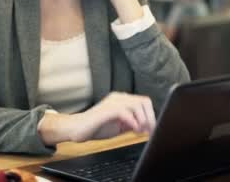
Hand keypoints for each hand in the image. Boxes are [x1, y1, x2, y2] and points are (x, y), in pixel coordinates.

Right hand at [38, 92, 155, 144]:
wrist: (76, 129)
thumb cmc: (96, 127)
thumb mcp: (119, 126)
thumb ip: (132, 123)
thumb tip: (147, 126)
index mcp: (122, 100)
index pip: (143, 101)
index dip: (151, 115)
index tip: (152, 128)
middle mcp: (118, 98)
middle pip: (143, 101)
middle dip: (149, 117)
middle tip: (149, 131)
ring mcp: (112, 102)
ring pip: (136, 105)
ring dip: (142, 120)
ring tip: (140, 131)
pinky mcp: (107, 110)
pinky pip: (125, 112)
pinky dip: (132, 122)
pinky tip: (133, 130)